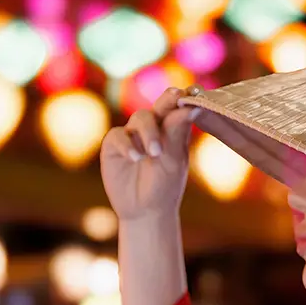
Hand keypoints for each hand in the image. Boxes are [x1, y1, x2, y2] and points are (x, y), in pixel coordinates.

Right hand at [100, 87, 196, 220]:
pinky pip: (118, 136)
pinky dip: (127, 145)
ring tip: (155, 153)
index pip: (178, 107)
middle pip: (160, 106)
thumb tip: (192, 107)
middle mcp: (153, 127)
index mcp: (173, 128)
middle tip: (176, 97)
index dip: (184, 98)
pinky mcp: (114, 144)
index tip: (192, 93)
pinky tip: (136, 158)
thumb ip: (178, 133)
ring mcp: (132, 134)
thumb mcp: (174, 160)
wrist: (145, 211)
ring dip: (149, 132)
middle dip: (167, 101)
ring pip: (140, 118)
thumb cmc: (165, 185)